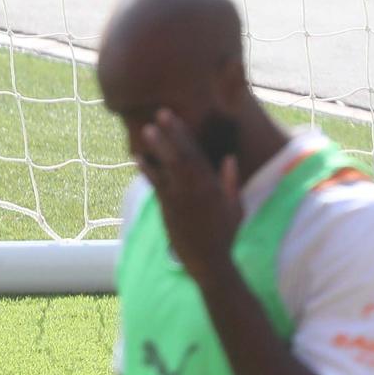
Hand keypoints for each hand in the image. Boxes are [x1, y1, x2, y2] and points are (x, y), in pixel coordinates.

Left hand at [139, 109, 241, 280]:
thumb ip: (231, 183)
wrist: (208, 261)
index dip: (185, 134)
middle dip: (171, 134)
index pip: (198, 154)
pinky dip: (147, 171)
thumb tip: (229, 159)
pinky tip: (138, 158)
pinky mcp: (168, 209)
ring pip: (168, 168)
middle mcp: (196, 190)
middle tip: (161, 113)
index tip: (176, 117)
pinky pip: (156, 186)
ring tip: (147, 130)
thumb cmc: (225, 234)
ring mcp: (180, 199)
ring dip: (157, 149)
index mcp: (213, 187)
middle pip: (182, 156)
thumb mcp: (235, 208)